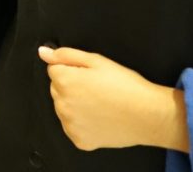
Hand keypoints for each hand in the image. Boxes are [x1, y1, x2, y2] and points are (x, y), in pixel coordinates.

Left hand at [39, 47, 188, 151]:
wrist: (149, 115)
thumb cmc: (126, 86)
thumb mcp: (96, 60)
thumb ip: (65, 55)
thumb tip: (43, 52)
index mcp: (64, 81)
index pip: (54, 70)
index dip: (72, 69)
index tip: (89, 75)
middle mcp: (62, 104)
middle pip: (57, 89)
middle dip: (71, 86)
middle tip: (96, 88)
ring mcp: (70, 125)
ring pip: (64, 109)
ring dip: (75, 105)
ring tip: (100, 103)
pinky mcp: (79, 140)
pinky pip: (73, 127)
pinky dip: (82, 123)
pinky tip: (100, 118)